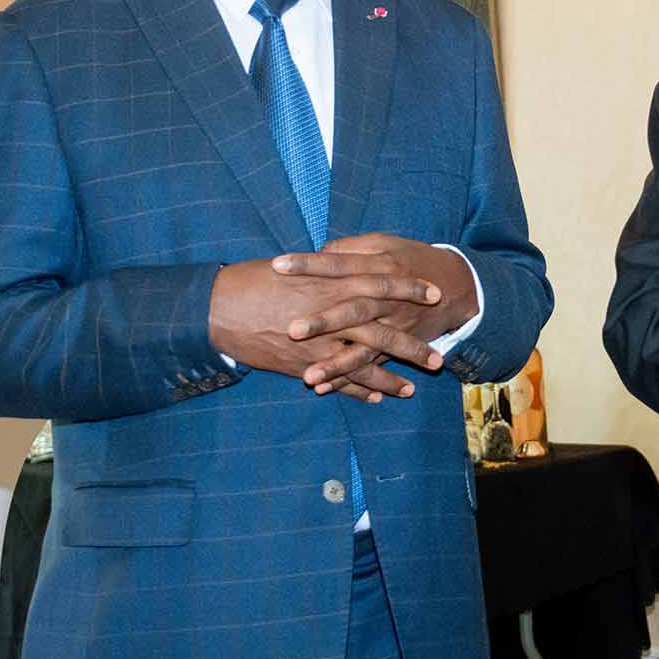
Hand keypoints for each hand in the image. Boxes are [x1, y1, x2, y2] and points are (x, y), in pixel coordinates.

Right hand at [209, 257, 441, 401]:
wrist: (219, 307)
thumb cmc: (256, 281)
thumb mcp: (297, 266)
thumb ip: (327, 267)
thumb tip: (345, 259)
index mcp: (332, 280)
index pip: (381, 283)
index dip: (409, 289)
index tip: (435, 292)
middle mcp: (332, 311)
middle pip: (382, 329)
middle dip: (412, 344)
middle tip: (438, 357)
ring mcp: (320, 342)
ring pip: (365, 362)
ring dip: (391, 377)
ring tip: (414, 388)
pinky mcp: (305, 364)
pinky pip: (339, 380)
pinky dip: (359, 390)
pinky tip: (378, 398)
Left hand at [271, 233, 478, 391]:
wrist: (459, 286)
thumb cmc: (413, 259)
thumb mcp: (386, 244)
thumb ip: (352, 248)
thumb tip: (320, 252)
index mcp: (380, 265)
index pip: (340, 264)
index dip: (310, 264)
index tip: (279, 265)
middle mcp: (387, 297)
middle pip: (353, 309)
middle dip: (324, 322)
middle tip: (291, 331)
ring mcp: (394, 325)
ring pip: (365, 347)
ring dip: (337, 364)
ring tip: (308, 378)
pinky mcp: (399, 345)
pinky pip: (373, 365)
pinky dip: (351, 379)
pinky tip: (325, 389)